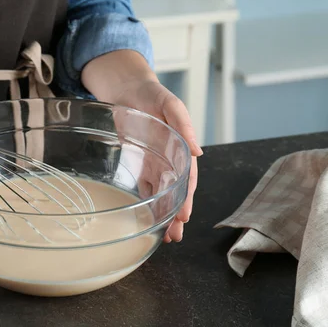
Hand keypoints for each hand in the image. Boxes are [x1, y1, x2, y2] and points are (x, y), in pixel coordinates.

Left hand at [82, 50, 201, 242]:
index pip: (187, 179)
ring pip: (162, 194)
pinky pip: (146, 186)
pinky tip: (148, 217)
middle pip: (175, 192)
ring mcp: (156, 164)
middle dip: (176, 215)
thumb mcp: (170, 106)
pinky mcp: (141, 164)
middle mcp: (170, 160)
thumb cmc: (154, 96)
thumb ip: (184, 126)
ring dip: (164, 214)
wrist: (130, 91)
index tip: (185, 216)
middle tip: (175, 236)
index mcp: (181, 149)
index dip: (187, 198)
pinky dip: (148, 202)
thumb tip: (197, 152)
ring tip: (166, 235)